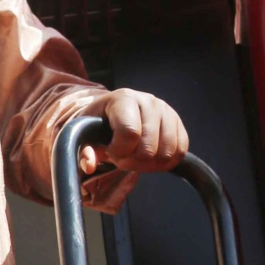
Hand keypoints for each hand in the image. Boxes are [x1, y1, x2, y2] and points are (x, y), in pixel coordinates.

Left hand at [76, 86, 188, 212]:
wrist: (115, 114)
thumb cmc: (98, 125)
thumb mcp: (85, 135)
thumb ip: (84, 151)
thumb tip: (89, 165)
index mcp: (124, 99)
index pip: (130, 133)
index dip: (119, 152)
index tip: (110, 153)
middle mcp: (149, 101)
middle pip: (148, 148)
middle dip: (132, 162)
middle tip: (122, 158)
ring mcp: (167, 111)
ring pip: (167, 152)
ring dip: (149, 165)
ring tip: (135, 158)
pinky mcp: (178, 123)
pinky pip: (180, 152)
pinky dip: (165, 163)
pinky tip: (150, 160)